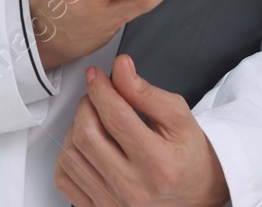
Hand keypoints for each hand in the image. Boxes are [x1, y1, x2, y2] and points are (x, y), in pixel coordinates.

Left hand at [54, 54, 230, 206]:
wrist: (196, 194)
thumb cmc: (189, 157)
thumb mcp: (179, 117)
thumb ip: (146, 92)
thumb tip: (121, 68)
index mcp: (159, 164)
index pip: (116, 117)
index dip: (101, 88)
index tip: (96, 76)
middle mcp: (135, 188)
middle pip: (87, 135)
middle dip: (87, 105)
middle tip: (98, 97)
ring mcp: (114, 203)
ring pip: (71, 155)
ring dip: (75, 127)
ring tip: (94, 120)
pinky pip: (65, 178)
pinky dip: (68, 155)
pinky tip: (85, 146)